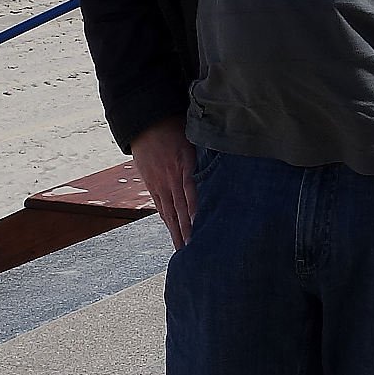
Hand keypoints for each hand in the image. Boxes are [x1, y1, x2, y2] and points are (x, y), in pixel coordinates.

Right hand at [132, 118, 195, 248]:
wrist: (144, 120)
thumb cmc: (175, 125)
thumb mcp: (194, 136)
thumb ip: (208, 153)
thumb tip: (229, 166)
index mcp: (183, 164)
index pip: (191, 193)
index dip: (196, 212)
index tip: (202, 229)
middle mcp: (170, 177)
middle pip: (180, 210)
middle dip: (187, 232)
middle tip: (194, 254)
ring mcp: (159, 183)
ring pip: (169, 213)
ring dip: (177, 233)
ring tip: (184, 252)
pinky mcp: (152, 185)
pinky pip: (161, 207)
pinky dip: (168, 221)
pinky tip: (174, 234)